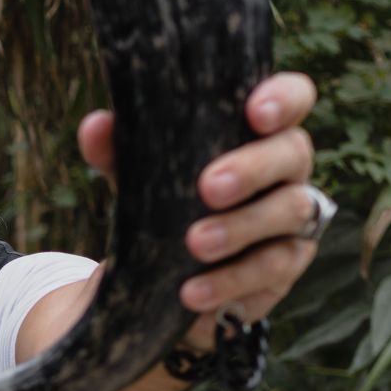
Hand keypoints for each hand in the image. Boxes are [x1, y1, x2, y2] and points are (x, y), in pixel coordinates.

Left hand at [78, 72, 321, 351]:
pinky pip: (272, 270)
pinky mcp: (288, 266)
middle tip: (208, 188)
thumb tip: (95, 127)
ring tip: (195, 244)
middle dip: (252, 169)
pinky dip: (230, 281)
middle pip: (292, 153)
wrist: (172, 273)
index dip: (284, 98)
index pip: (293, 97)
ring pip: (290, 212)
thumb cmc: (170, 199)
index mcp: (260, 130)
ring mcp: (295, 218)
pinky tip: (193, 292)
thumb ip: (121, 150)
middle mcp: (288, 168)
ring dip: (241, 229)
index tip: (255, 112)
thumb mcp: (143, 175)